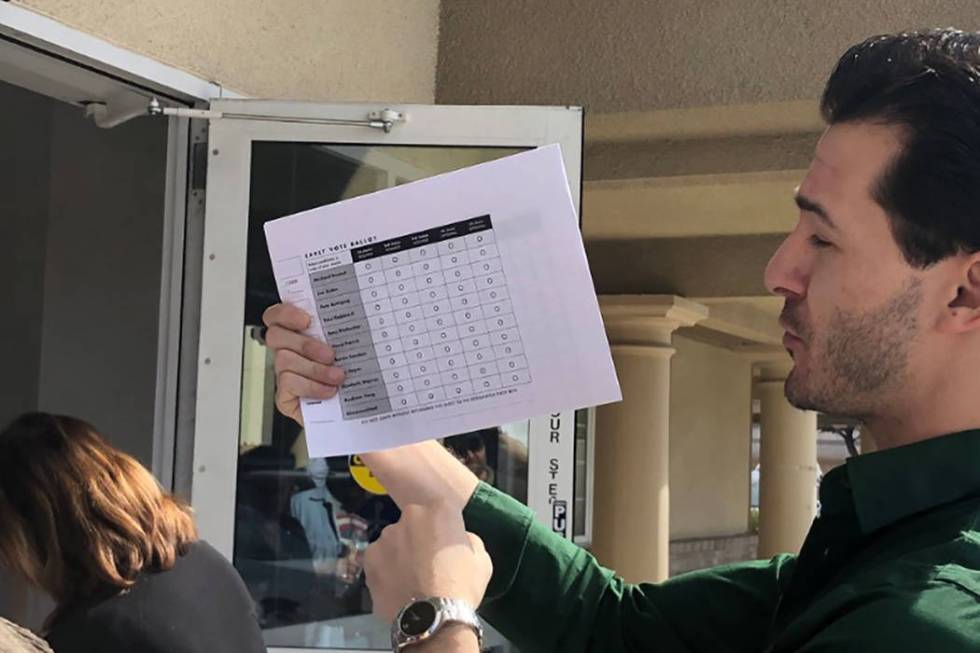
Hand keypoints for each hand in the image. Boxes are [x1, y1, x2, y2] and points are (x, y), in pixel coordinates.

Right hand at [263, 303, 479, 510]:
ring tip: (339, 377)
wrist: (377, 420)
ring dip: (313, 367)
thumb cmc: (369, 380)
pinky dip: (310, 386)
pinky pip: (287, 385)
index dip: (285, 313)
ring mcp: (288, 376)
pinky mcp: (288, 399)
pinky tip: (330, 392)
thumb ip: (351, 329)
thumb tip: (362, 303)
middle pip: (275, 335)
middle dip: (304, 342)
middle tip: (332, 353)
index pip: (278, 316)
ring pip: (283, 360)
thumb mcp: (362, 350)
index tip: (308, 317)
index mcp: (306, 334)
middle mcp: (293, 353)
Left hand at [364, 501, 491, 622]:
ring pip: (395, 540)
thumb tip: (456, 539)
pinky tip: (396, 585)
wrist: (433, 618)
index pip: (441, 510)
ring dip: (401, 552)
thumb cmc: (462, 586)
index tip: (446, 545)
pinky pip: (379, 558)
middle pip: (415, 523)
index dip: (444, 529)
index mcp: (439, 509)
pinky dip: (385, 568)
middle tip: (428, 562)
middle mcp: (410, 515)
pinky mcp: (369, 557)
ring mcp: (386, 536)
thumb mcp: (481, 559)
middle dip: (420, 537)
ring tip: (410, 578)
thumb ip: (466, 540)